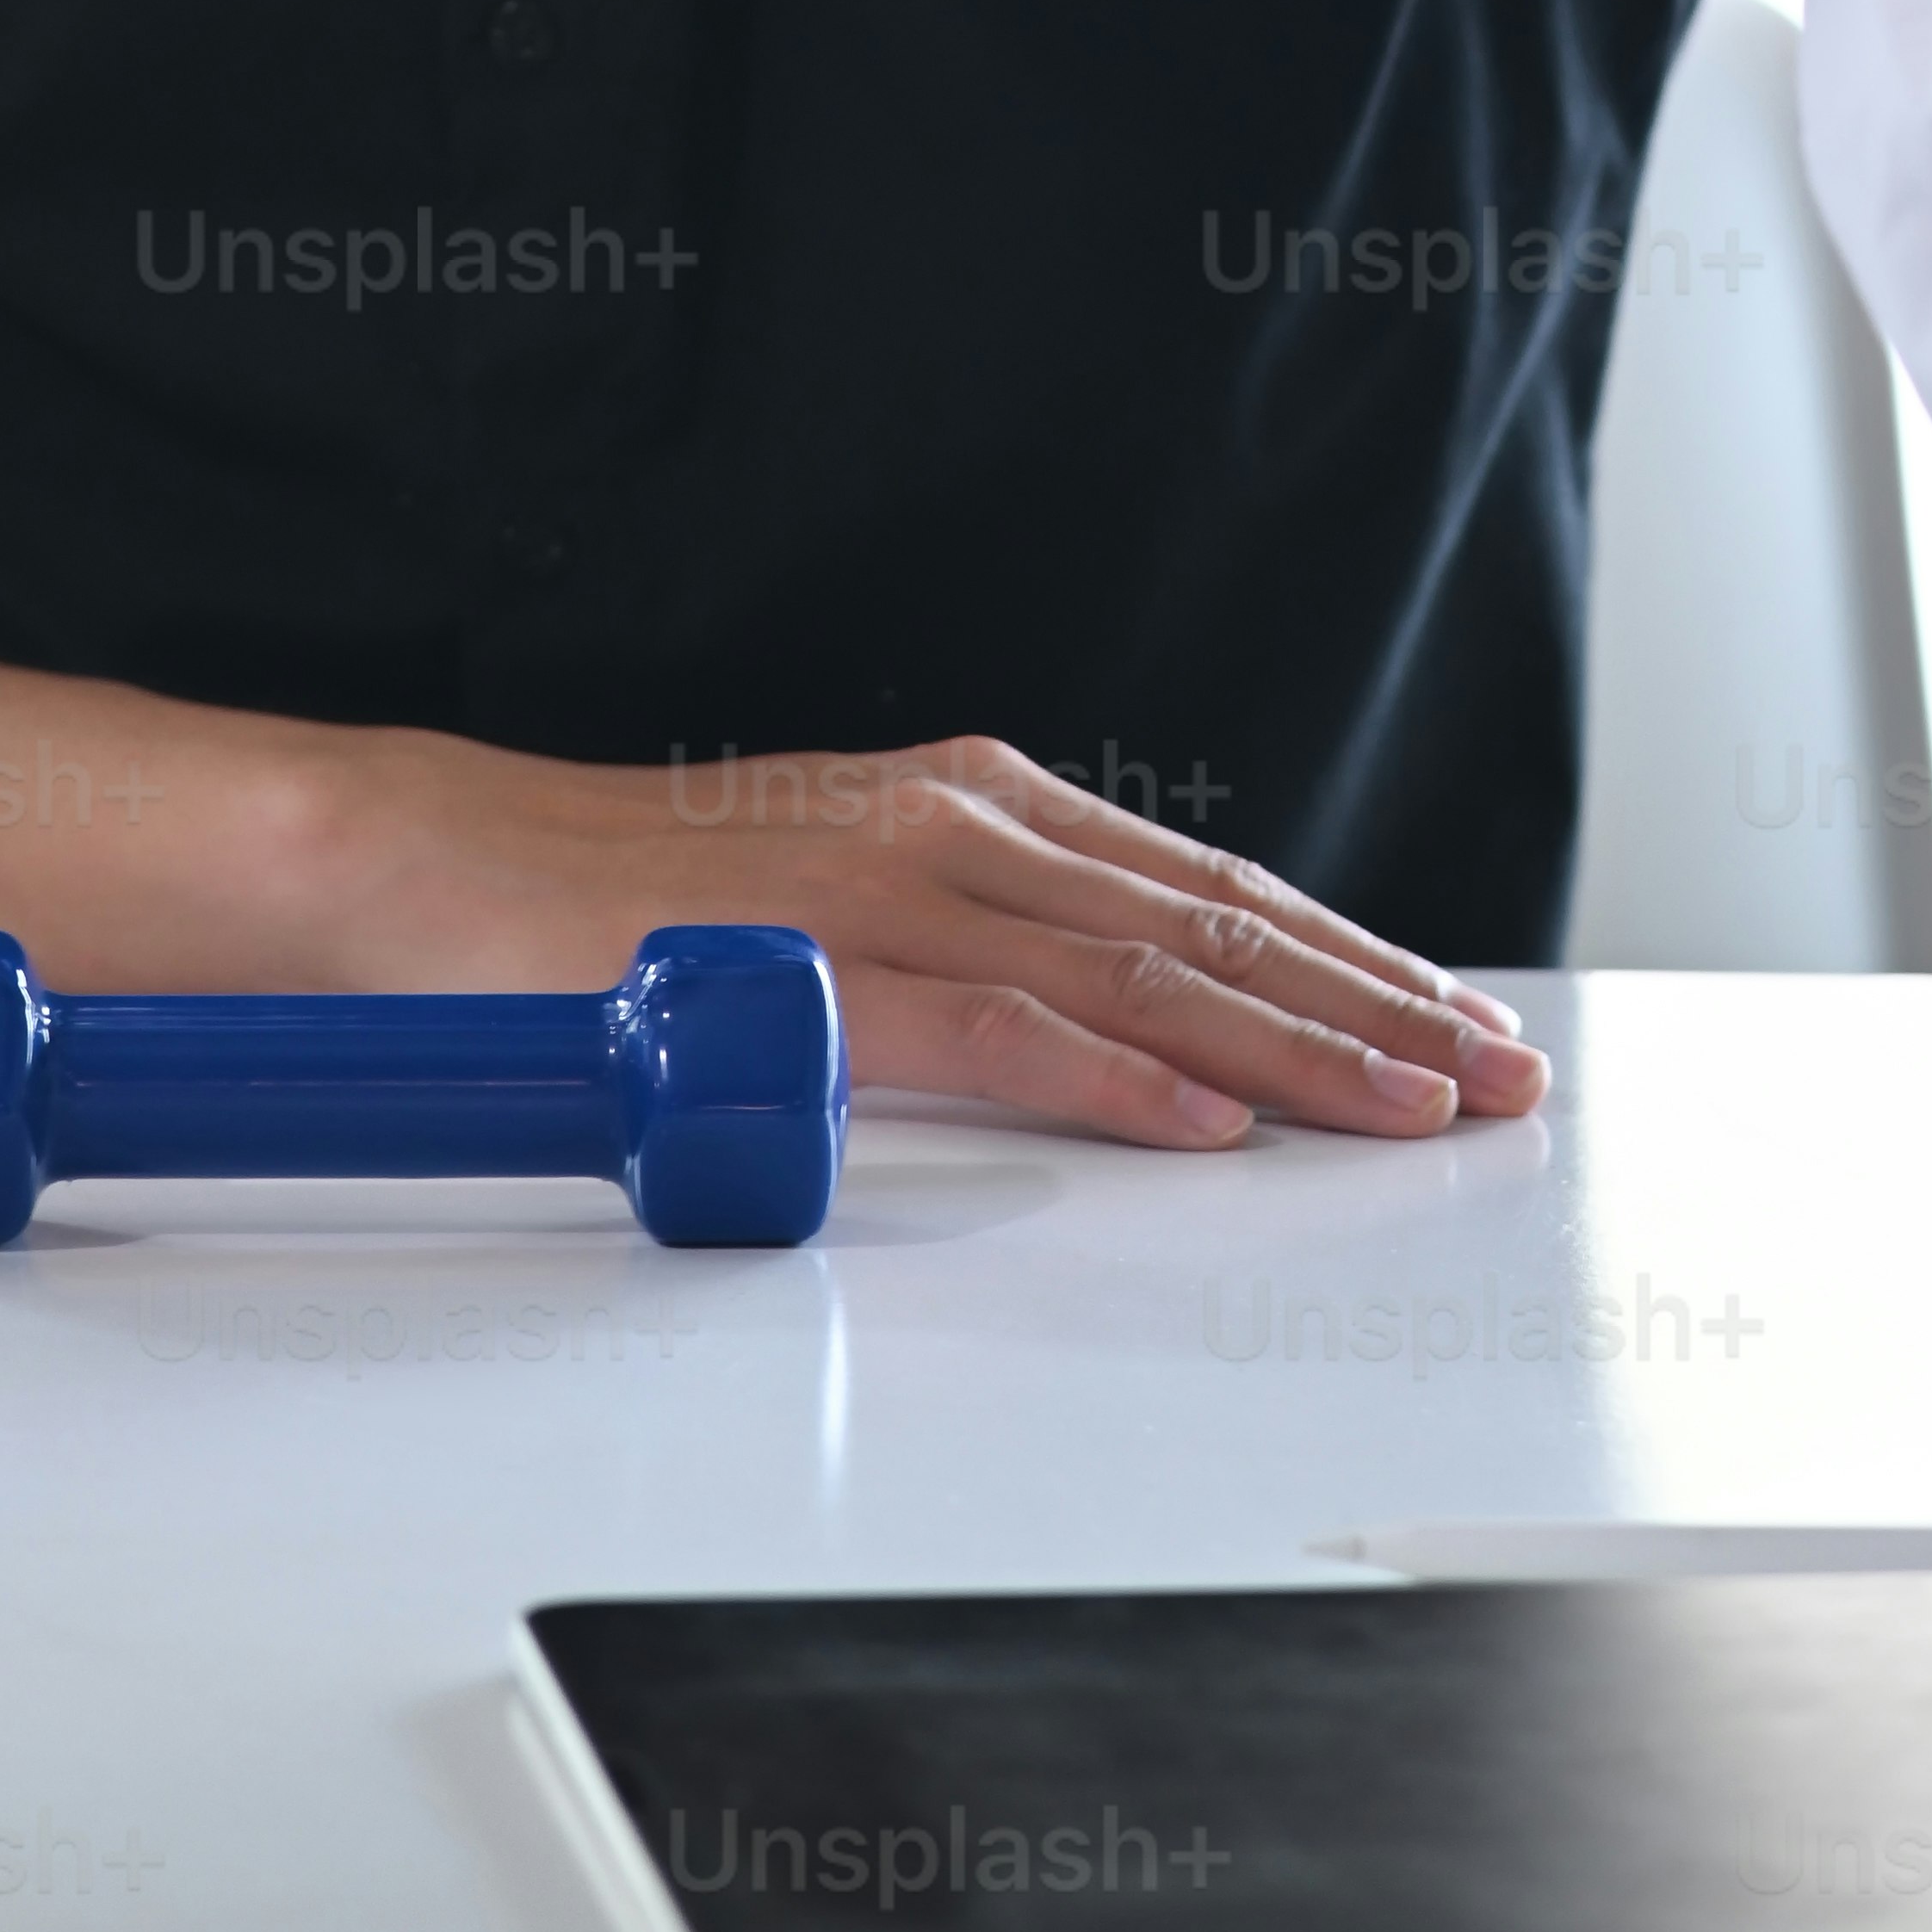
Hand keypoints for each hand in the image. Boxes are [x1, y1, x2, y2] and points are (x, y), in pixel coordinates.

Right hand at [346, 721, 1550, 1149]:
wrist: (437, 870)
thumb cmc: (627, 907)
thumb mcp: (843, 907)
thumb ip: (966, 949)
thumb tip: (1099, 1034)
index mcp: (978, 806)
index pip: (1208, 891)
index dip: (1345, 960)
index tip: (1453, 1023)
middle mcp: (959, 823)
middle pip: (1212, 925)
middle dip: (1371, 1005)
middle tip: (1494, 1075)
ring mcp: (891, 887)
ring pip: (1141, 972)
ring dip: (1293, 1045)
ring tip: (1411, 1104)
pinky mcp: (813, 968)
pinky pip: (996, 1028)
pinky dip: (1115, 1079)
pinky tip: (1207, 1126)